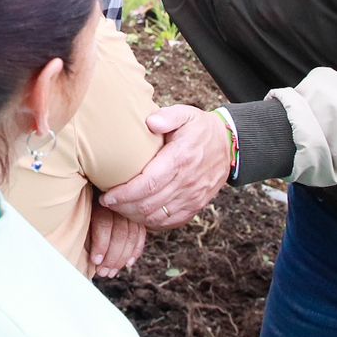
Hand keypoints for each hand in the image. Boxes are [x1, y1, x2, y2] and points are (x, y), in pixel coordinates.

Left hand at [87, 203, 147, 277]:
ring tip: (112, 272)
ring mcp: (128, 210)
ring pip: (132, 236)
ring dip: (122, 258)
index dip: (101, 244)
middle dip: (112, 257)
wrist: (93, 197)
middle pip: (120, 232)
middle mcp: (116, 205)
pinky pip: (140, 235)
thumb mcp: (80, 220)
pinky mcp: (136, 217)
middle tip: (103, 272)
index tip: (95, 261)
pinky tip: (128, 264)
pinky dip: (135, 251)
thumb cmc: (81, 213)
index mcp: (99, 202)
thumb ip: (85, 235)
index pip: (104, 224)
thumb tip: (90, 258)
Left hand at [100, 105, 229, 229]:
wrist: (229, 145)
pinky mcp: (196, 206)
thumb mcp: (186, 114)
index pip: (148, 183)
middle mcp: (187, 182)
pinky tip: (138, 215)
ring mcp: (193, 197)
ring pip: (158, 217)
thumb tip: (150, 122)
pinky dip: (152, 223)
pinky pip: (171, 222)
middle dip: (123, 207)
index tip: (106, 196)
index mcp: (180, 159)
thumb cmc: (200, 128)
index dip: (124, 194)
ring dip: (135, 216)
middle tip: (106, 202)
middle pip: (149, 204)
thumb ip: (168, 116)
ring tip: (118, 209)